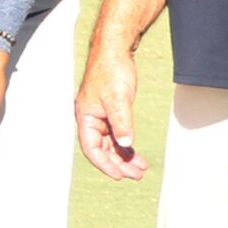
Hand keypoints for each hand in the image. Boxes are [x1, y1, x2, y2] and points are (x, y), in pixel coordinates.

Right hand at [72, 50, 143, 181]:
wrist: (115, 53)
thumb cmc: (111, 72)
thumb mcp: (118, 99)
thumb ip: (122, 123)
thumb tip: (126, 145)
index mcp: (86, 118)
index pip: (92, 148)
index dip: (104, 164)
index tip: (119, 175)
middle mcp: (92, 120)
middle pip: (102, 149)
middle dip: (118, 164)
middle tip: (136, 175)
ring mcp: (102, 117)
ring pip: (111, 144)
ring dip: (124, 157)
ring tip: (140, 168)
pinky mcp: (112, 113)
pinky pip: (118, 135)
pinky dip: (127, 146)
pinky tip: (136, 154)